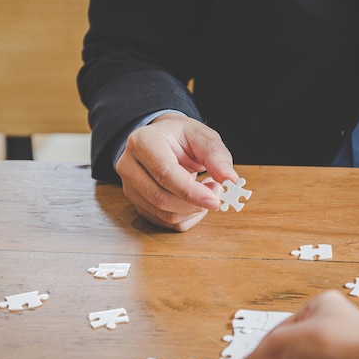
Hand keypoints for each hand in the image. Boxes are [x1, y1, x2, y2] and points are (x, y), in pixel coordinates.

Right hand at [115, 112, 237, 230]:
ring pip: (164, 214)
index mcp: (142, 142)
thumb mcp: (202, 136)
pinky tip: (194, 200)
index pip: (165, 174)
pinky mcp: (136, 203)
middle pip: (162, 198)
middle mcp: (129, 165)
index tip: (215, 200)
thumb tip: (229, 179)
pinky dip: (186, 217)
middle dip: (194, 203)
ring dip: (192, 211)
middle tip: (216, 192)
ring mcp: (129, 187)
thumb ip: (217, 155)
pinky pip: (164, 222)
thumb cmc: (181, 137)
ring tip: (205, 190)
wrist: (162, 140)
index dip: (191, 192)